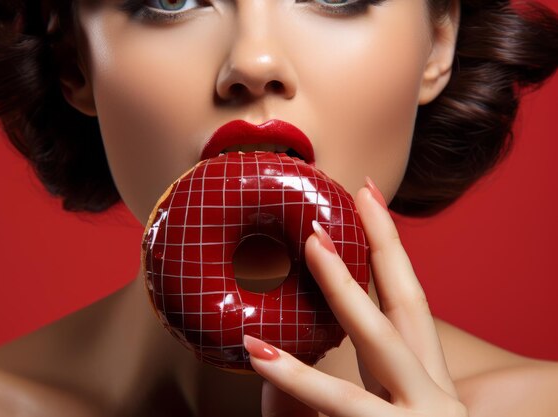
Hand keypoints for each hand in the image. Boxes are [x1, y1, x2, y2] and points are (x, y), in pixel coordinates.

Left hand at [243, 178, 467, 416]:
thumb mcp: (372, 412)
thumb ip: (337, 382)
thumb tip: (269, 345)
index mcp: (424, 379)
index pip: (408, 303)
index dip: (392, 248)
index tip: (371, 196)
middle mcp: (431, 392)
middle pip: (408, 306)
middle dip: (383, 246)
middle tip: (357, 194)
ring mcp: (421, 416)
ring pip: (378, 342)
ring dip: (343, 287)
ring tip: (312, 245)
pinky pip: (341, 403)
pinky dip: (295, 380)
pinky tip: (259, 354)